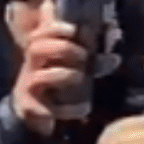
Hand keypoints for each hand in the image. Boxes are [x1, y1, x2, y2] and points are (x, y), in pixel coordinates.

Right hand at [11, 4, 88, 136]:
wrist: (38, 114)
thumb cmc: (60, 84)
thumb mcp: (78, 68)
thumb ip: (94, 59)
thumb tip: (115, 52)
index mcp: (41, 52)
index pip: (41, 33)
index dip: (56, 29)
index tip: (75, 30)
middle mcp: (31, 66)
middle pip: (36, 48)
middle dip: (64, 48)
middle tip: (84, 56)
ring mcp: (28, 87)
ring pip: (39, 76)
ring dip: (65, 75)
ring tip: (80, 77)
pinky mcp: (31, 108)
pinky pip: (43, 108)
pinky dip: (69, 109)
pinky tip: (84, 108)